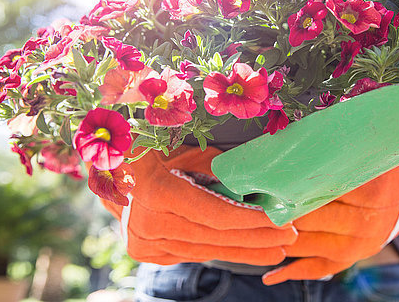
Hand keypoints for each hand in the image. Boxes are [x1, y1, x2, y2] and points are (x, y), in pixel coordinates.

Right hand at [101, 146, 297, 265]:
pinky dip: (218, 250)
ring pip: (204, 250)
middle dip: (256, 238)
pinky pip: (190, 253)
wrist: (110, 164)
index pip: (215, 215)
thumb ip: (218, 169)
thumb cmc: (153, 145)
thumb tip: (255, 183)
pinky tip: (244, 249)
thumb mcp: (188, 149)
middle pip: (215, 237)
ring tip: (275, 249)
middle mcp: (147, 222)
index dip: (251, 221)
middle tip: (288, 238)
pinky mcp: (145, 251)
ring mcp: (143, 241)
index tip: (280, 221)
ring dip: (243, 250)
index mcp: (156, 191)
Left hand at [262, 147, 398, 284]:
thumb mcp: (376, 148)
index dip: (284, 187)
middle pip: (307, 219)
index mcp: (371, 192)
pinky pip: (321, 269)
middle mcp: (366, 223)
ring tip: (249, 228)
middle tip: (245, 200)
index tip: (257, 180)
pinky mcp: (357, 256)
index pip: (316, 192)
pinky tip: (269, 273)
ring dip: (278, 238)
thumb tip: (296, 144)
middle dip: (274, 211)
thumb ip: (341, 150)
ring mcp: (361, 244)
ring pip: (309, 245)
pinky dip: (294, 272)